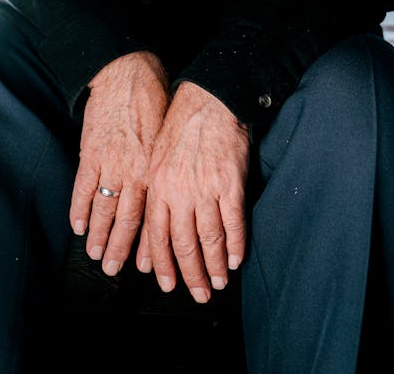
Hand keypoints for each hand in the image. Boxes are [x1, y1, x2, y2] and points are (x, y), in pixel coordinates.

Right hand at [69, 51, 169, 275]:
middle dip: (120, 249)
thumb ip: (165, 165)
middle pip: (127, 221)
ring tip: (95, 255)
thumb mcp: (169, 135)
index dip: (149, 245)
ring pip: (104, 209)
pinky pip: (83, 187)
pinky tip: (77, 226)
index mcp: (156, 170)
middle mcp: (135, 172)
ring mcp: (110, 163)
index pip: (153, 217)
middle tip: (114, 271)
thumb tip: (171, 190)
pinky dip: (79, 208)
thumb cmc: (155, 99)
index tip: (148, 266)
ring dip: (98, 236)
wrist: (128, 73)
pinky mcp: (90, 152)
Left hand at [136, 80, 248, 302]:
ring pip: (209, 240)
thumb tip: (157, 228)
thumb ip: (158, 192)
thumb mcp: (157, 158)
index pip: (157, 236)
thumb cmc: (182, 126)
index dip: (163, 264)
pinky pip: (233, 223)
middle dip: (191, 275)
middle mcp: (178, 191)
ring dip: (215, 266)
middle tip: (199, 293)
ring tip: (219, 282)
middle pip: (183, 245)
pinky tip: (236, 258)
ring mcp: (205, 188)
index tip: (167, 284)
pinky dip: (236, 245)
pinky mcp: (230, 183)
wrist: (209, 99)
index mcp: (157, 185)